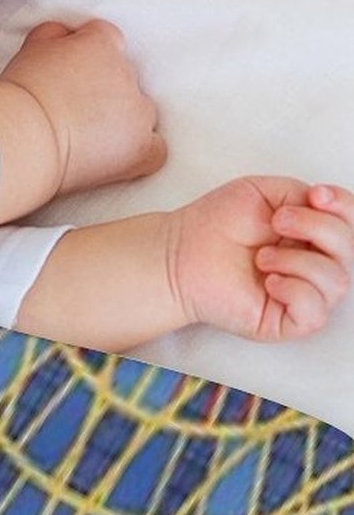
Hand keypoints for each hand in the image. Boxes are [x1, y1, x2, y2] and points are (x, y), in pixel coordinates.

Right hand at [0, 19, 165, 195]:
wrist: (22, 136)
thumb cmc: (20, 94)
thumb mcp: (31, 47)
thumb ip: (55, 35)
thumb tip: (66, 35)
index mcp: (102, 43)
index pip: (106, 40)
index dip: (87, 57)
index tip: (70, 74)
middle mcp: (127, 73)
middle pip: (124, 78)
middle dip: (104, 91)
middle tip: (71, 109)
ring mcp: (138, 112)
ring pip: (140, 112)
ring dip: (121, 120)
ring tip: (87, 137)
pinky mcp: (141, 148)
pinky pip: (155, 148)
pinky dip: (140, 152)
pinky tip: (117, 157)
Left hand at [169, 178, 353, 340]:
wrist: (178, 253)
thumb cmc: (215, 225)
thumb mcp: (263, 193)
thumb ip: (302, 194)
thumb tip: (326, 206)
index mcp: (313, 235)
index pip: (352, 224)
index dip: (345, 207)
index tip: (316, 195)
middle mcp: (314, 265)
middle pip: (351, 250)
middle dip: (318, 228)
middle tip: (277, 222)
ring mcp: (303, 294)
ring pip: (337, 281)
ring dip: (297, 261)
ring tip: (261, 257)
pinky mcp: (287, 321)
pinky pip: (315, 312)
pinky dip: (295, 291)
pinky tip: (268, 281)